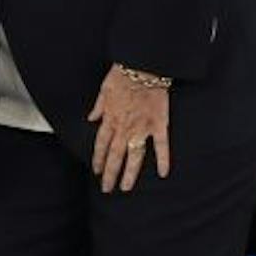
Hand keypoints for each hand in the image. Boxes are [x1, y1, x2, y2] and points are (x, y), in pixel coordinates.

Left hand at [88, 63, 171, 192]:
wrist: (143, 67)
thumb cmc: (122, 76)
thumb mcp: (103, 90)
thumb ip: (98, 107)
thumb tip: (91, 119)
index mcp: (110, 119)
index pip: (101, 144)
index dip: (98, 159)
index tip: (96, 171)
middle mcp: (124, 127)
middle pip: (115, 155)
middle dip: (110, 173)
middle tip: (107, 189)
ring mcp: (142, 128)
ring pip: (134, 155)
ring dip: (129, 173)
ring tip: (126, 187)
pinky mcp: (159, 125)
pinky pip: (161, 145)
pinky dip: (163, 160)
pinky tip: (162, 174)